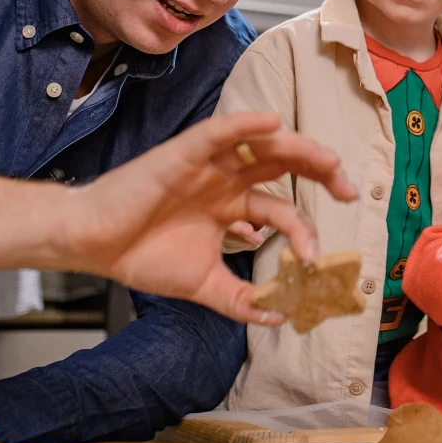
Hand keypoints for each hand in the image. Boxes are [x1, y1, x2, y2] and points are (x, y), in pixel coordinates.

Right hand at [0, 112, 351, 324]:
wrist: (92, 245)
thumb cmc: (141, 255)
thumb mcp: (204, 285)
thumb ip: (241, 299)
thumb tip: (279, 318)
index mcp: (233, 205)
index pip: (282, 206)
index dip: (304, 227)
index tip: (316, 257)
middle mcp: (226, 180)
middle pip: (283, 166)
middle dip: (320, 173)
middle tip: (349, 189)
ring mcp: (206, 165)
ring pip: (260, 145)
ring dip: (297, 148)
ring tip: (328, 161)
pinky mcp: (182, 154)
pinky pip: (218, 132)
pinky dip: (244, 125)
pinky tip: (272, 124)